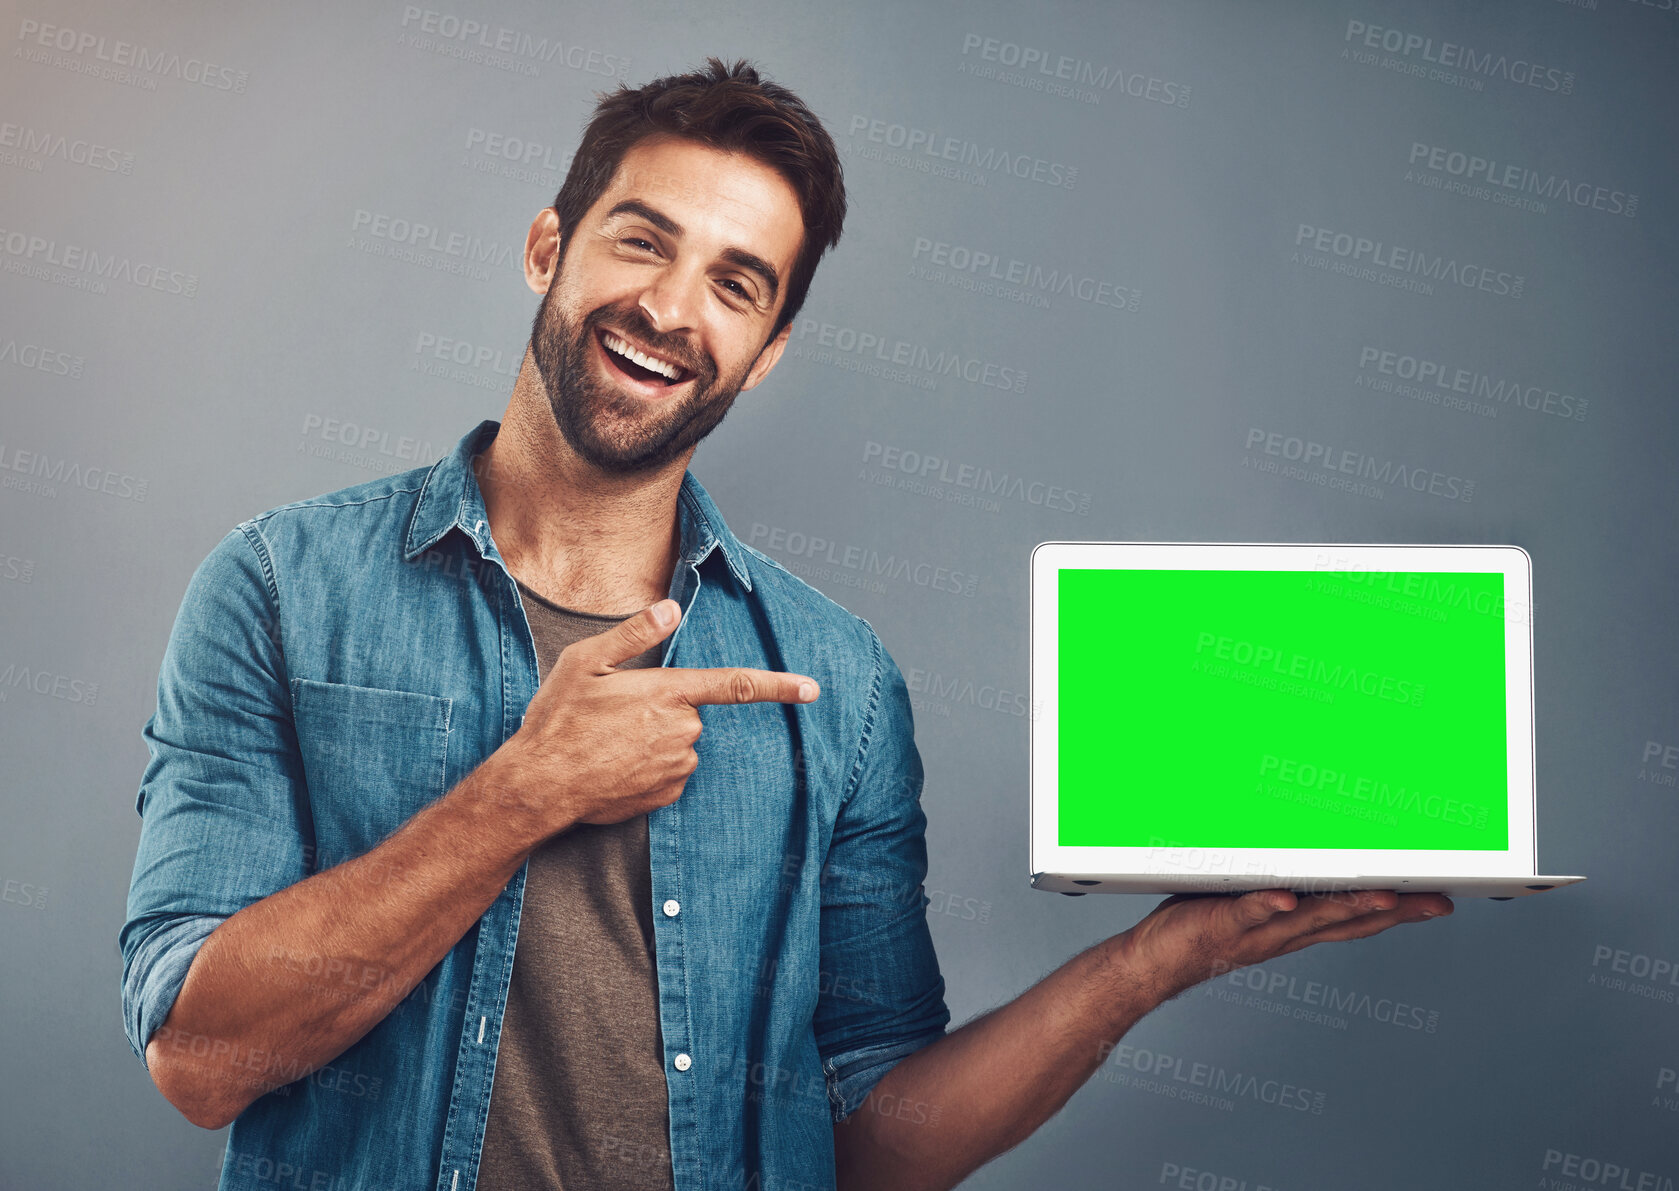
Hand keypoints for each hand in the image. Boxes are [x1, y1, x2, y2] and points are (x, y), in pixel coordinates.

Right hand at [499, 598, 818, 832]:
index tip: (812, 688)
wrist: (541, 785)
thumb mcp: (586, 662)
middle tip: (614, 715)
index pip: (734, 685)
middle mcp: (681, 731)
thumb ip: (635, 634)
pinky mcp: (667, 793)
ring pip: (680, 743)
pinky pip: (670, 771)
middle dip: (663, 710)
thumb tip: (672, 609)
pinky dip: (648, 766)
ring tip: (608, 742)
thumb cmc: (559, 720)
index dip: (778, 686)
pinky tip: (615, 766)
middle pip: (690, 713)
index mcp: (667, 692)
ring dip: (654, 739)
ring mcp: (676, 766)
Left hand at [1111, 888, 1453, 1004]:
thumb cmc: (1199, 926)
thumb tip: (1307, 857)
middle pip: (1345, 921)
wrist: (1154, 963)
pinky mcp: (1221, 923)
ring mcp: (1255, 931)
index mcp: (1293, 929)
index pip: (1354, 921)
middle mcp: (1282, 933)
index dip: (1398, 914)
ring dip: (1345, 908)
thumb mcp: (1250, 903)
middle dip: (1393, 912)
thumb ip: (1279, 884)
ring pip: (1308, 919)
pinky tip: (1285, 898)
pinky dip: (1266, 904)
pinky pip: (1247, 913)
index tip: (1438, 902)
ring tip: (1383, 897)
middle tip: (1435, 902)